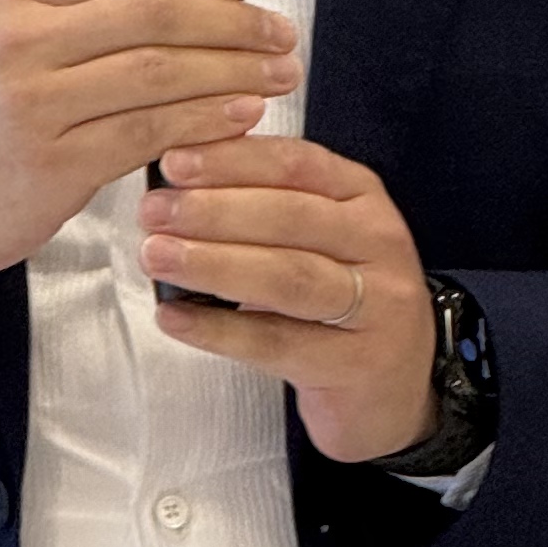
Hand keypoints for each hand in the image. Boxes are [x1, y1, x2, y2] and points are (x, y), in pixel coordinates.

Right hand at [0, 0, 296, 303]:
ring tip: (279, 71)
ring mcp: (35, 106)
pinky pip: (147, 135)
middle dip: (233, 19)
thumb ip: (76, 13)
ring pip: (159, 73)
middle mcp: (22, 43)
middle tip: (280, 30)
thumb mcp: (0, 36)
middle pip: (155, 13)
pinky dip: (204, 121)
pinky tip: (241, 115)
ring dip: (233, 70)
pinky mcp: (51, 167)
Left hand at [138, 136, 439, 463]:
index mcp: (362, 197)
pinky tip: (174, 318)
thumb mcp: (315, 237)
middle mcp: (379, 243)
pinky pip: (277, 343)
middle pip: (291, 217)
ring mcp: (377, 305)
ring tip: (157, 257)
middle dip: (214, 211)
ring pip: (288, 277)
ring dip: (214, 264)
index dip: (232, 160)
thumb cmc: (337, 300)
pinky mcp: (357, 363)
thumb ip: (262, 203)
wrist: (394, 386)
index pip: (296, 164)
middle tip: (153, 213)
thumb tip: (176, 183)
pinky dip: (219, 330)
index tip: (173, 162)